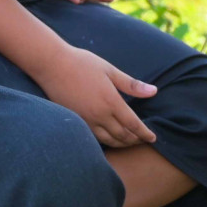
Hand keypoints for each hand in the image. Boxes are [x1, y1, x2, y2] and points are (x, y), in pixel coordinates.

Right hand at [31, 45, 157, 148]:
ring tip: (129, 141)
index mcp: (111, 101)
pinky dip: (107, 141)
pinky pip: (95, 137)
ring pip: (109, 140)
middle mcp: (100, 115)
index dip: (145, 133)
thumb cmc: (81, 63)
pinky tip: (110, 138)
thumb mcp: (109, 70)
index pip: (134, 125)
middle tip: (143, 140)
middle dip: (135, 140)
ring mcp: (86, 120)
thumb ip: (131, 84)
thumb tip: (154, 91)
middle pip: (123, 136)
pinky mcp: (76, 121)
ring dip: (122, 143)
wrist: (52, 65)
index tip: (153, 138)